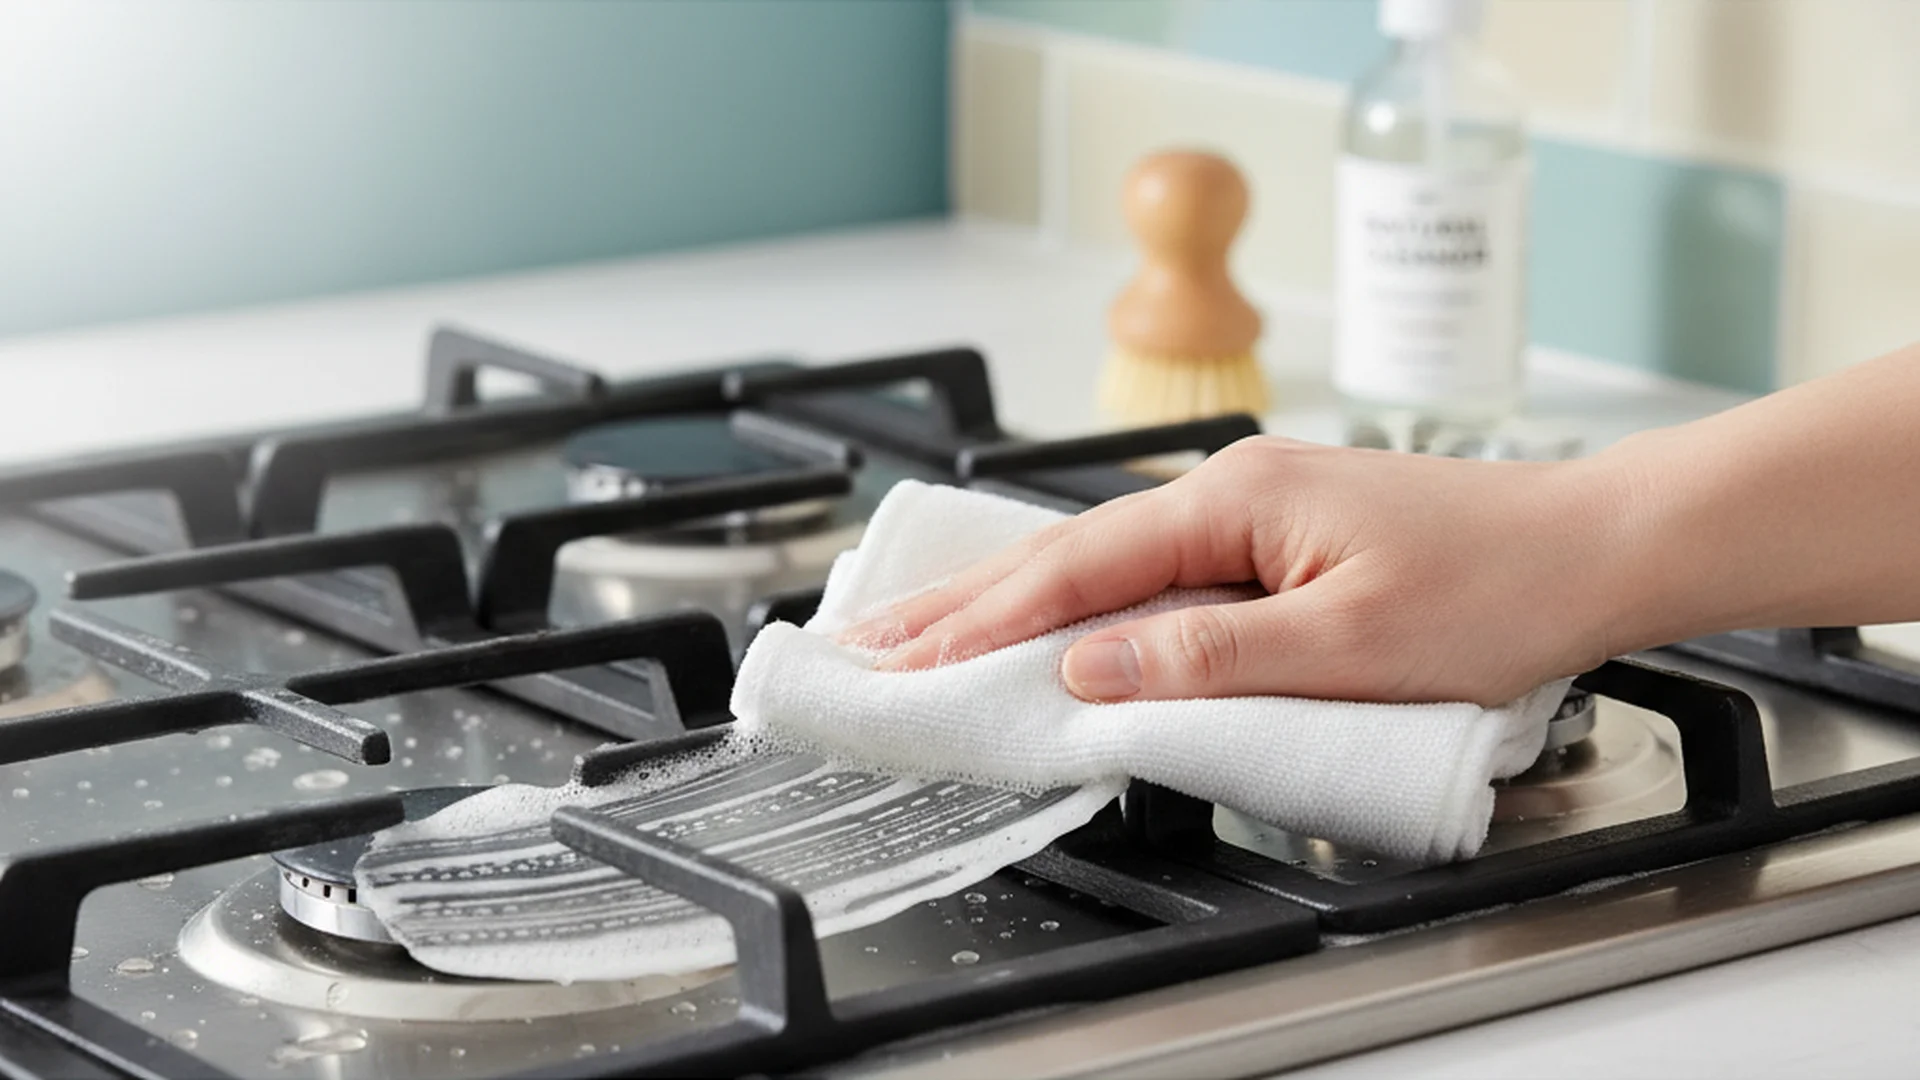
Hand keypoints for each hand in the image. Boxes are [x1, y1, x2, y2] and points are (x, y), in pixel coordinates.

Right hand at [838, 436, 1631, 706]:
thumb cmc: (1498, 584)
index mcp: (1237, 499)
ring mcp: (1253, 510)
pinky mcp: (1277, 540)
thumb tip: (1088, 667)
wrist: (1596, 548)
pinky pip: (1155, 573)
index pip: (1080, 568)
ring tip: (931, 631)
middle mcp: (1233, 490)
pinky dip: (1088, 603)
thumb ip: (1209, 656)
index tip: (910, 659)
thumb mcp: (1348, 643)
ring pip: (1105, 561)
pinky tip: (1052, 622)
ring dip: (1016, 600)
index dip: (987, 621)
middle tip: (874, 638)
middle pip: (1069, 550)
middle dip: (966, 601)